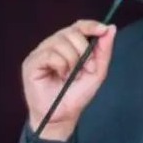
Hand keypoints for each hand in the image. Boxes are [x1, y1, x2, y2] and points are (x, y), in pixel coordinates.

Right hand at [21, 20, 116, 140]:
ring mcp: (40, 53)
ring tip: (71, 76)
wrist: (63, 116)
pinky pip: (49, 54)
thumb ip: (103, 51)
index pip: (78, 26)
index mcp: (67, 45)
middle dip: (84, 49)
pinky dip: (61, 65)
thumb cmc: (76, 95)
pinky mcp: (31, 63)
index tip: (103, 30)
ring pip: (60, 42)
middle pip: (71, 32)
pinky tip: (61, 76)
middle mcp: (52, 45)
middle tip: (88, 68)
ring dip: (72, 60)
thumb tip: (111, 28)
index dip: (90, 25)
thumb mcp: (96, 72)